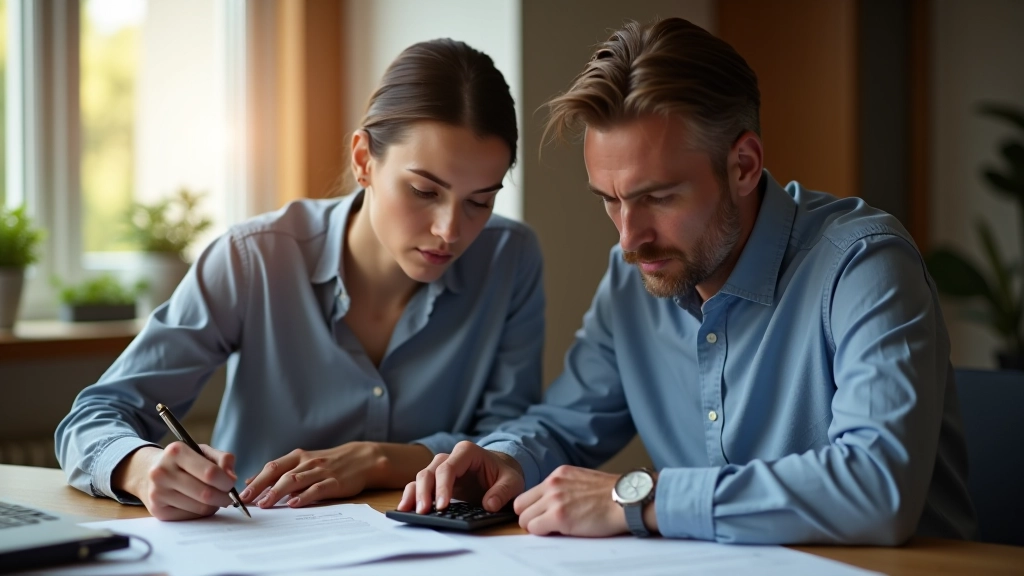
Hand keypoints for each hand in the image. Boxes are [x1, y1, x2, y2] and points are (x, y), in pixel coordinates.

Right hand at [113, 443, 236, 520]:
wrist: (147, 472)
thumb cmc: (183, 461)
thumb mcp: (202, 451)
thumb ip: (223, 459)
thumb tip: (232, 477)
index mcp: (176, 452)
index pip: (210, 473)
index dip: (226, 481)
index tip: (231, 483)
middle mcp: (162, 472)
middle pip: (206, 493)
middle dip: (224, 497)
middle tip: (228, 496)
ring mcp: (157, 493)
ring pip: (200, 508)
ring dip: (213, 506)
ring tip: (213, 498)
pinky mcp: (157, 511)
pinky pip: (190, 517)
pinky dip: (200, 513)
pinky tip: (198, 504)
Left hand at [240, 442, 431, 508]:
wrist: (362, 458)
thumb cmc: (329, 463)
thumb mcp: (304, 462)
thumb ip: (280, 471)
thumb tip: (252, 480)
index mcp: (298, 457)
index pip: (272, 467)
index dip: (255, 479)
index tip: (241, 493)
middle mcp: (307, 462)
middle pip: (279, 473)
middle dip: (261, 487)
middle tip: (247, 501)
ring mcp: (321, 471)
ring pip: (295, 480)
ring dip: (278, 492)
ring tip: (265, 504)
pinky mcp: (334, 482)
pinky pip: (317, 488)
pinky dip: (305, 496)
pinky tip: (295, 504)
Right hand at [397, 441, 524, 513]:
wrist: (500, 472)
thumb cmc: (504, 474)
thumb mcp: (512, 482)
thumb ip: (503, 491)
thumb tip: (489, 505)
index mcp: (467, 452)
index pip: (449, 468)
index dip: (443, 486)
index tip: (443, 506)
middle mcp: (450, 457)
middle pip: (430, 471)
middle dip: (425, 492)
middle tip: (424, 512)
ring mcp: (440, 468)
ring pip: (421, 477)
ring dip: (415, 494)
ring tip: (412, 512)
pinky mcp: (436, 481)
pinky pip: (419, 485)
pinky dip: (411, 495)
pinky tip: (405, 509)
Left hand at [513, 465, 631, 536]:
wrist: (627, 500)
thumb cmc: (612, 494)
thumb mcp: (582, 480)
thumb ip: (564, 486)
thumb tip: (553, 501)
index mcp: (558, 474)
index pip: (529, 493)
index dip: (532, 507)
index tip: (540, 515)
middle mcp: (553, 484)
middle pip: (520, 505)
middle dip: (529, 517)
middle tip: (543, 525)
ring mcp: (554, 500)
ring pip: (524, 519)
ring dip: (536, 527)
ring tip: (554, 529)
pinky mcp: (559, 517)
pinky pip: (535, 529)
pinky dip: (543, 533)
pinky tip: (559, 532)